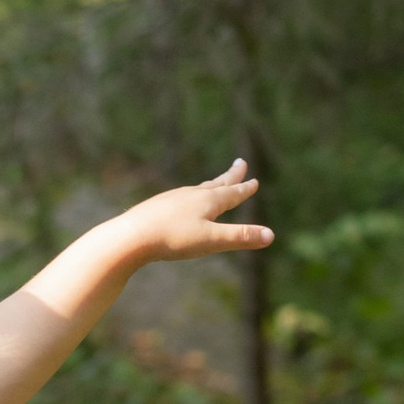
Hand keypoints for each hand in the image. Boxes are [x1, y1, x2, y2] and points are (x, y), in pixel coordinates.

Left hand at [116, 161, 270, 262]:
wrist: (131, 236)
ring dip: (209, 186)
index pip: (232, 193)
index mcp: (207, 201)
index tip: (254, 181)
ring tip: (213, 184)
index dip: (244, 189)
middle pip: (216, 184)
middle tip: (240, 164)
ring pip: (197, 190)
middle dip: (230, 176)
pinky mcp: (157, 206)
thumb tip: (271, 236)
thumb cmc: (172, 239)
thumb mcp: (211, 240)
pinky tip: (180, 204)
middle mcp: (191, 195)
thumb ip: (239, 237)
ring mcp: (172, 198)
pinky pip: (178, 199)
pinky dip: (188, 198)